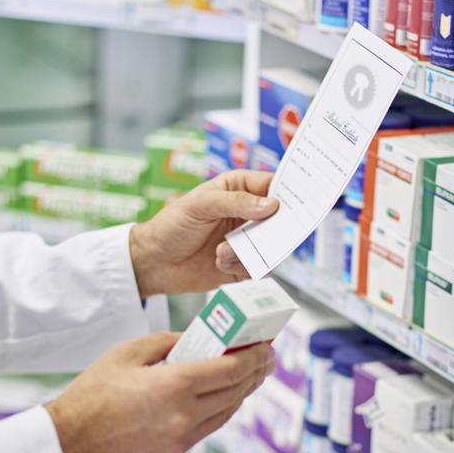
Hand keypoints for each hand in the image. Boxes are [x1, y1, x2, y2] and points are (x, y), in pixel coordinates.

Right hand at [46, 332, 273, 452]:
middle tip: (265, 358)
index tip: (266, 346)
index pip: (231, 369)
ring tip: (249, 376)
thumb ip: (171, 342)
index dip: (254, 356)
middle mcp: (184, 417)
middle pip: (236, 392)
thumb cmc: (93, 392)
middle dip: (255, 372)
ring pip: (226, 414)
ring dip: (241, 393)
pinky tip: (218, 398)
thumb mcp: (130, 351)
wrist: (69, 441)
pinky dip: (218, 411)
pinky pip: (206, 430)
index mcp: (174, 386)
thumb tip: (201, 339)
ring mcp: (181, 441)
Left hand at [129, 170, 277, 297]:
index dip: (289, 191)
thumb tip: (272, 205)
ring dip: (248, 250)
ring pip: (271, 245)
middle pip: (279, 218)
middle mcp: (247, 213)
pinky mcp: (243, 265)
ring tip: (221, 252)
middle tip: (261, 234)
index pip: (273, 185)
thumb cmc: (172, 225)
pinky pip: (258, 267)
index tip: (299, 201)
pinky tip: (218, 263)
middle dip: (272, 228)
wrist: (154, 263)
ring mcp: (247, 240)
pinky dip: (239, 266)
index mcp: (239, 189)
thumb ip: (236, 202)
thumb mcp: (200, 204)